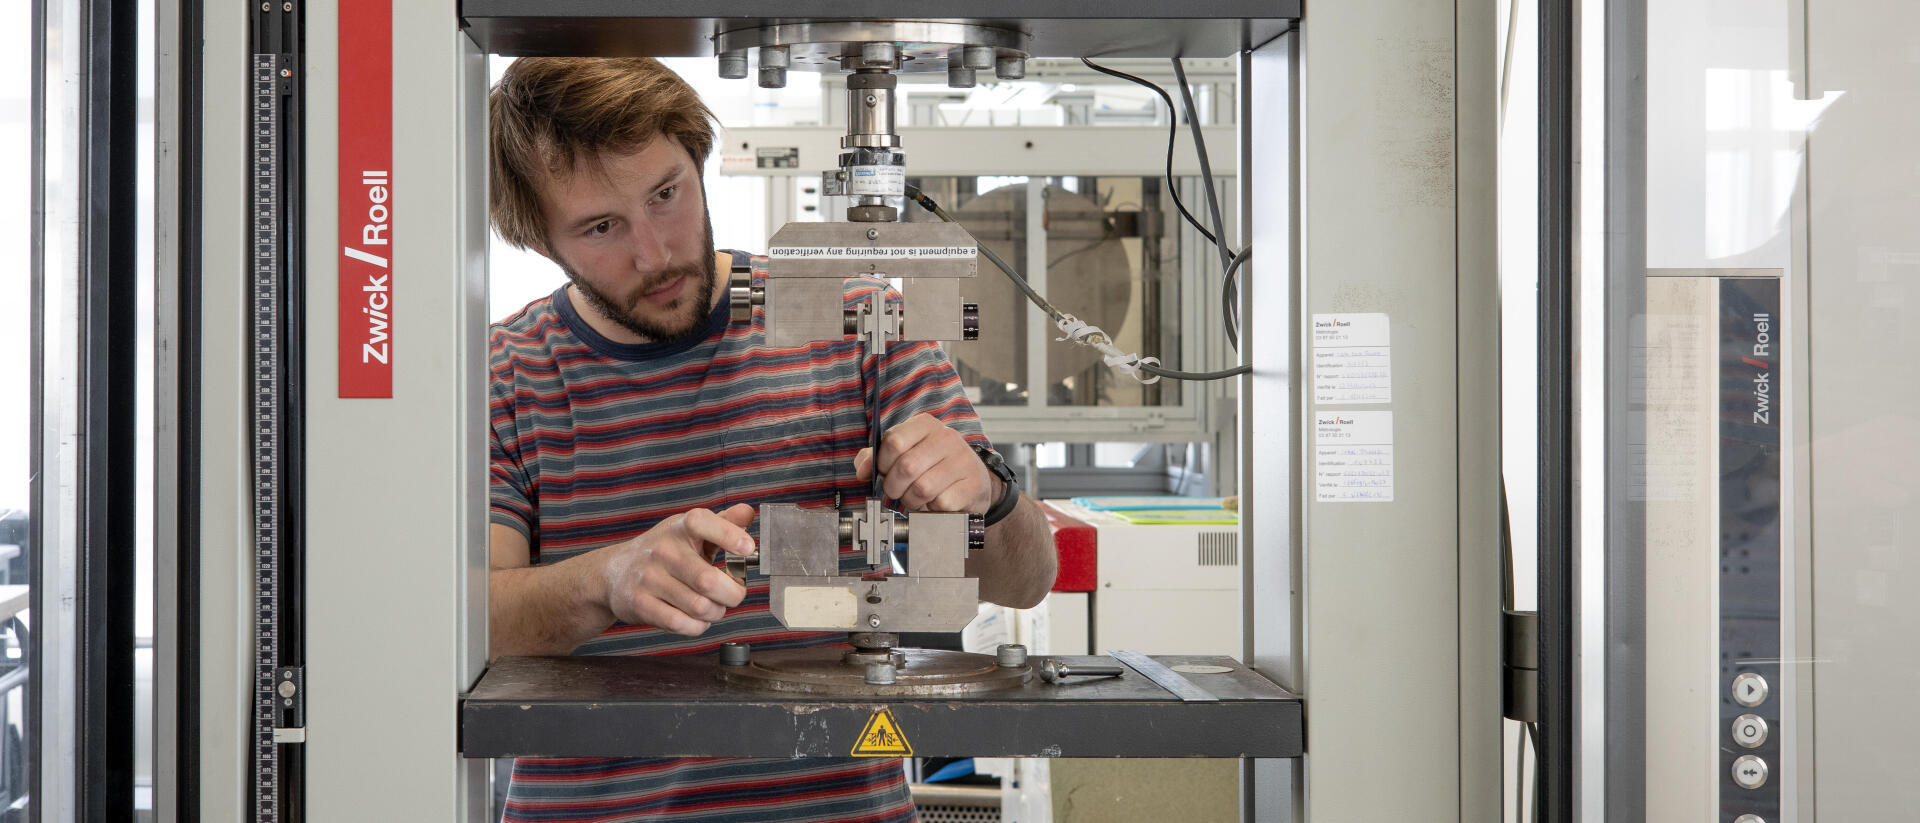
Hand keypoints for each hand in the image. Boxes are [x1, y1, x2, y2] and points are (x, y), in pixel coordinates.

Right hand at [598, 503, 757, 635]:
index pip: (702, 522)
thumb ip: (723, 523)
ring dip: (716, 612)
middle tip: (733, 593)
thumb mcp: (689, 531)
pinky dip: (698, 626)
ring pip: (700, 606)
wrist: (613, 573)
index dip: (729, 535)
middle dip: (733, 594)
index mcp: (679, 528)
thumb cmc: (663, 552)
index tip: (749, 549)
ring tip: (714, 606)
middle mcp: (663, 551)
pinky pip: (682, 624)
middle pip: (708, 581)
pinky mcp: (641, 604)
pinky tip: (696, 617)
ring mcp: (649, 579)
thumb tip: (749, 513)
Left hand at [853, 413, 995, 513]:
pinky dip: (932, 509)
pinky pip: (941, 503)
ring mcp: (962, 460)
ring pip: (922, 488)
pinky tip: (935, 503)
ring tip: (916, 498)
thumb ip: (877, 457)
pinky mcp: (973, 484)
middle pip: (906, 467)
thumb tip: (862, 470)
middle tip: (897, 492)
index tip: (884, 472)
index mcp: (926, 425)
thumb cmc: (933, 467)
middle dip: (894, 487)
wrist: (974, 481)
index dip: (882, 463)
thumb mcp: (906, 453)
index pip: (894, 441)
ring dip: (912, 501)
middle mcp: (946, 437)